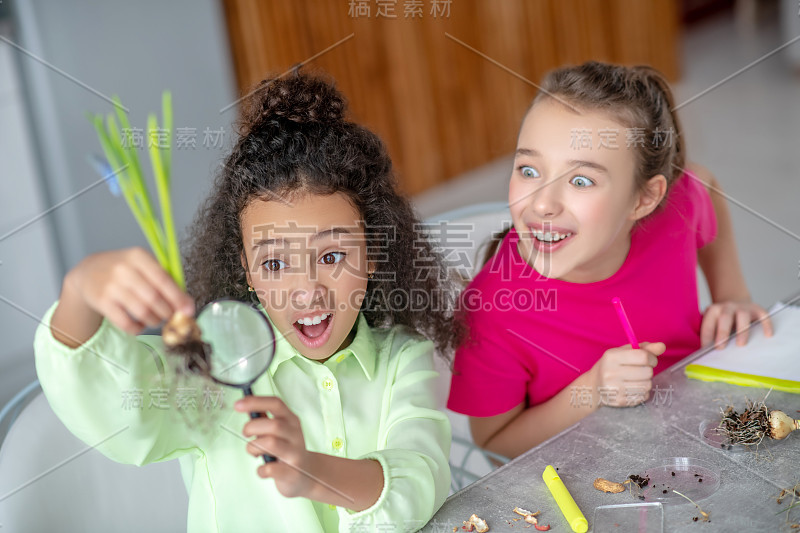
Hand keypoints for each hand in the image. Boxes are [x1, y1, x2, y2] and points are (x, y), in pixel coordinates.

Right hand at [66, 247, 193, 334]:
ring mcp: (111, 286)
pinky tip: (140, 325)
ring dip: (155, 321)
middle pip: (154, 298)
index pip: (163, 279)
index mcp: (138, 256)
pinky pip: (126, 323)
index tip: (189, 310)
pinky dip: (138, 328)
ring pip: (142, 311)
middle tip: (173, 317)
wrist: (89, 272)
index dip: (178, 297)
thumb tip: (186, 304)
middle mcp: (123, 269)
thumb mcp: (143, 265)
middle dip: (168, 312)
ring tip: (157, 320)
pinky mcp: (101, 302)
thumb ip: (165, 280)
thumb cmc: (125, 270)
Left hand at [236, 396, 312, 497]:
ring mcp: (295, 453)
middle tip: (245, 434)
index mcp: (291, 420)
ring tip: (254, 452)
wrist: (307, 474)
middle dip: (251, 428)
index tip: (238, 404)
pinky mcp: (292, 473)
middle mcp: (295, 434)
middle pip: (273, 424)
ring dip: (253, 447)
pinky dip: (260, 469)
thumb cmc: (287, 450)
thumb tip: (245, 405)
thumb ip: (264, 419)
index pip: (276, 404)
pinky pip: (270, 469)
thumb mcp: (279, 430)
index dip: (256, 402)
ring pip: (271, 443)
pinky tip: (262, 469)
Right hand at [591, 342, 664, 406]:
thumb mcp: (624, 352)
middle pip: (647, 372)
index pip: (643, 356)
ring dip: (646, 382)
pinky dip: (642, 393)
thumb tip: (662, 346)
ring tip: (637, 380)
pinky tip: (633, 389)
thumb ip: (644, 348)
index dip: (652, 358)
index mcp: (612, 356)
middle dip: (648, 370)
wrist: (593, 386)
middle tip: (641, 370)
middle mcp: (610, 372)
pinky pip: (642, 396)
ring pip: (646, 385)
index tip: (650, 360)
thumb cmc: (613, 366)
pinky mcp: (618, 401)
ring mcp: (613, 388)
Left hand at [701, 301, 772, 348]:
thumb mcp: (713, 322)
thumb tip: (705, 351)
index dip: (706, 336)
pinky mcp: (757, 310)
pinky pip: (763, 316)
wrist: (737, 302)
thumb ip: (710, 333)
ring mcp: (744, 307)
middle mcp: (728, 306)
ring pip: (743, 316)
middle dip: (722, 332)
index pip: (708, 323)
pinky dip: (766, 325)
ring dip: (741, 330)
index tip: (705, 349)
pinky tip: (767, 335)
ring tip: (741, 345)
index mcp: (714, 310)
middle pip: (725, 317)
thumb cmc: (723, 319)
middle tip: (720, 347)